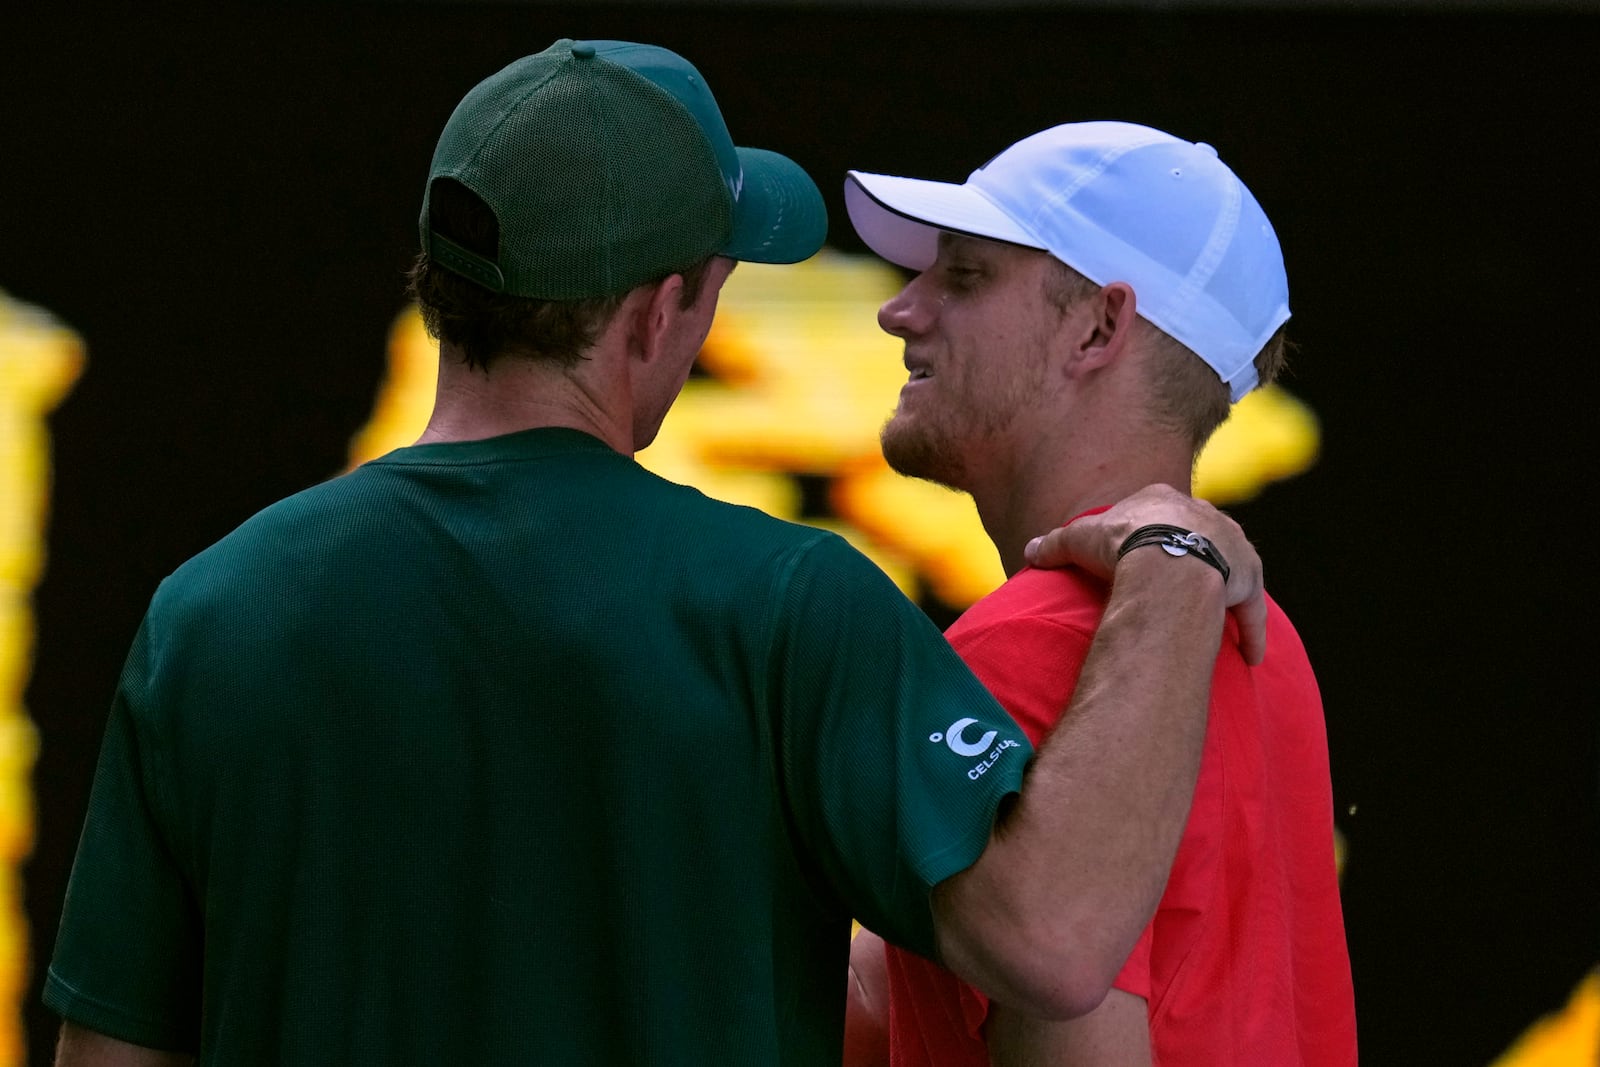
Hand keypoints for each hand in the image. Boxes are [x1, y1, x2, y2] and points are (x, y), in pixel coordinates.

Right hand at [1023, 485, 1266, 663]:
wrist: (1167, 561)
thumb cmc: (1122, 544)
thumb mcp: (1077, 540)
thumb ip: (1054, 544)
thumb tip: (1029, 552)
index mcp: (1163, 500)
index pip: (1158, 510)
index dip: (1149, 527)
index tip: (1140, 545)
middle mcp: (1204, 515)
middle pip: (1198, 532)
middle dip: (1190, 549)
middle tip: (1175, 578)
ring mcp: (1232, 545)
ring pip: (1231, 565)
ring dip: (1225, 584)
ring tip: (1213, 612)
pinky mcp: (1248, 579)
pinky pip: (1252, 608)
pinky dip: (1252, 630)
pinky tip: (1251, 656)